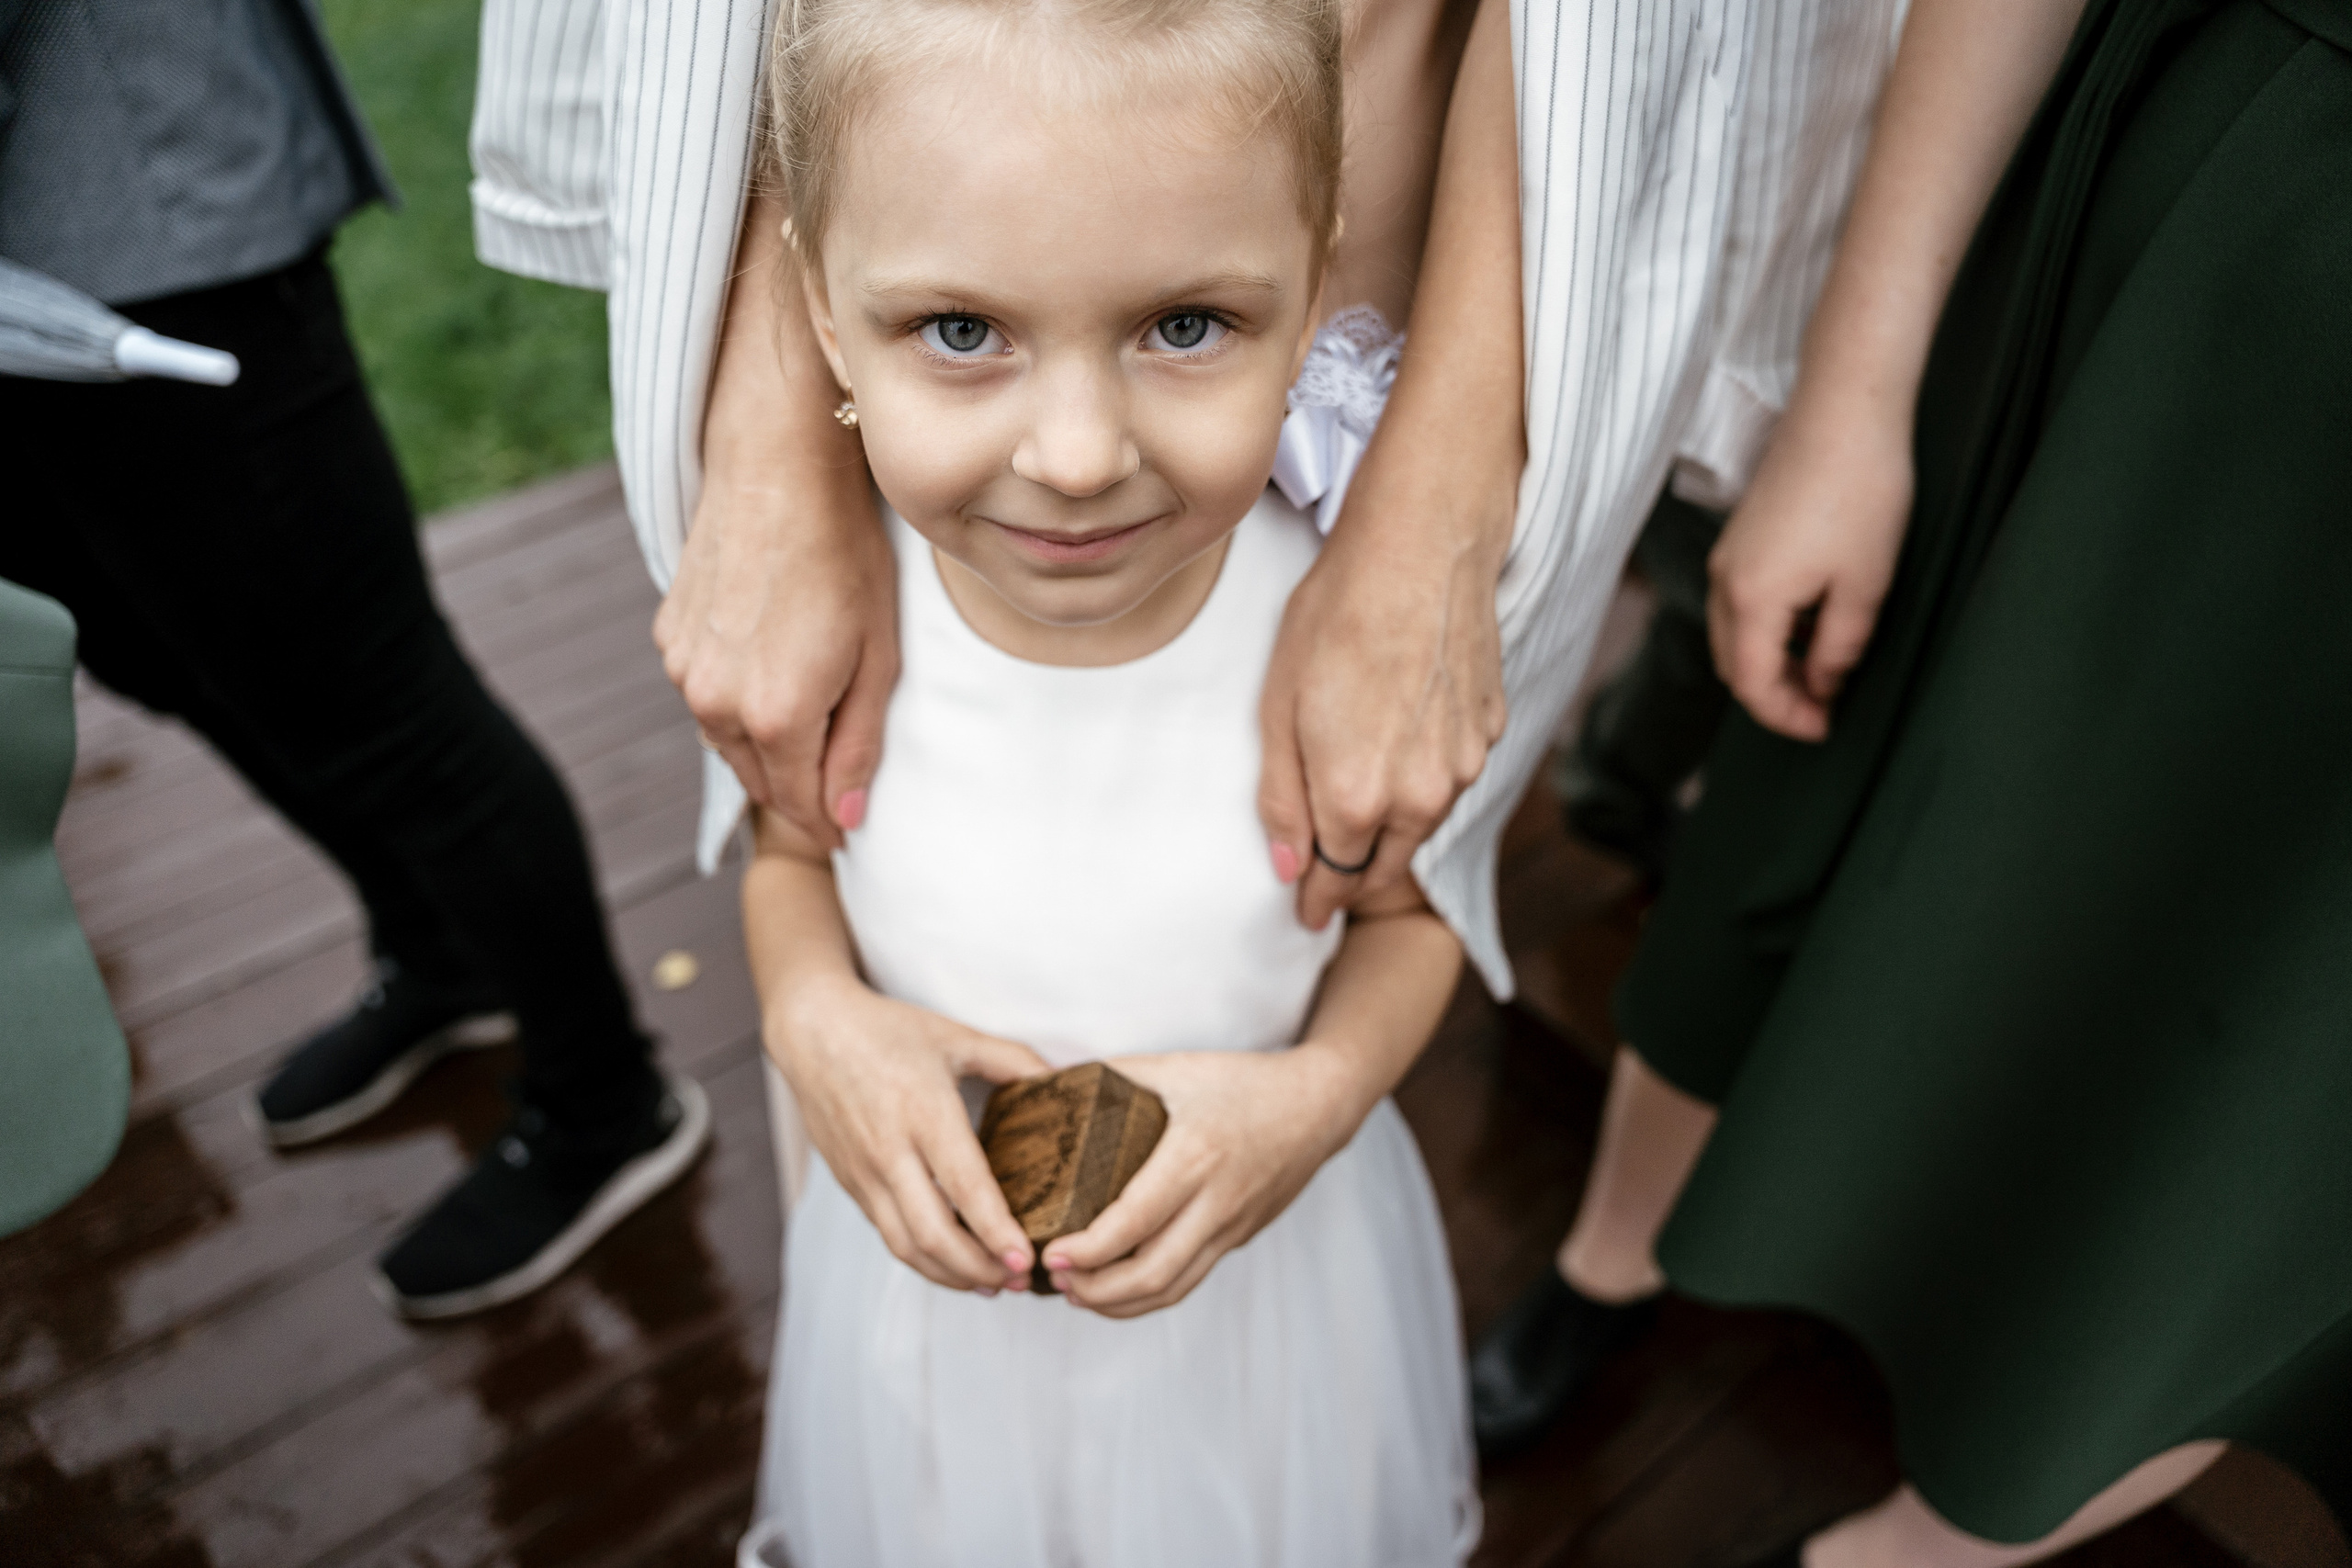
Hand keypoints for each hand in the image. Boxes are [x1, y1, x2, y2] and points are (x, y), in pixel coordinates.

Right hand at [656, 469, 896, 848]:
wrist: (778, 470)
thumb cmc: (845, 556)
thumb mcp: (879, 658)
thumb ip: (859, 746)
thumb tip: (848, 815)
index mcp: (774, 717)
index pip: (800, 804)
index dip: (828, 825)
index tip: (847, 831)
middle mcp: (715, 703)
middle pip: (758, 780)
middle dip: (796, 793)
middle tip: (833, 794)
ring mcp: (683, 670)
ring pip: (726, 740)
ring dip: (764, 749)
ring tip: (807, 734)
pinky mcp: (669, 637)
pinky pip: (705, 694)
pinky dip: (735, 702)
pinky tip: (768, 674)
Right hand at [766, 973, 1049, 1291]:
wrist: (813, 1031)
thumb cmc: (888, 1030)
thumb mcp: (957, 1036)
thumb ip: (1015, 1060)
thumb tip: (1062, 1082)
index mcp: (924, 1111)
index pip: (965, 1187)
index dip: (996, 1231)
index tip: (1026, 1259)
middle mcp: (890, 1150)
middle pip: (932, 1234)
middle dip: (979, 1269)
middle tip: (1019, 1280)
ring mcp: (865, 1172)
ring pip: (905, 1246)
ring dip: (950, 1275)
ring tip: (992, 1284)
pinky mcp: (850, 1183)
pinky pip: (887, 1233)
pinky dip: (922, 1258)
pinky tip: (953, 1262)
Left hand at [1043, 1046, 1369, 1317]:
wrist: (1319, 1105)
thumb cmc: (1242, 1081)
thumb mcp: (1175, 1068)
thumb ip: (1111, 1075)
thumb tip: (1046, 1083)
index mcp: (1194, 1157)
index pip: (1134, 1223)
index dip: (1087, 1251)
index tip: (1050, 1254)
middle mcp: (1216, 1201)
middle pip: (1153, 1274)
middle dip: (1095, 1290)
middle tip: (1054, 1279)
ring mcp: (1231, 1226)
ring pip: (1173, 1288)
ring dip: (1120, 1302)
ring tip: (1076, 1293)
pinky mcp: (1239, 1237)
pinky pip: (1190, 1278)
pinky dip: (1150, 1293)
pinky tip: (1117, 1286)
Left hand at [1258, 507, 1507, 930]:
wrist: (1422, 547)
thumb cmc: (1336, 615)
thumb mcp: (1278, 707)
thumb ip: (1282, 798)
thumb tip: (1289, 867)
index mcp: (1358, 797)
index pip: (1336, 878)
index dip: (1317, 900)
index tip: (1306, 914)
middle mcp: (1421, 796)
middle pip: (1383, 865)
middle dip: (1352, 877)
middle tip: (1327, 883)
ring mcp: (1464, 766)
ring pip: (1421, 824)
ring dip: (1390, 830)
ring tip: (1360, 819)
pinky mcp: (1490, 732)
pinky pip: (1450, 778)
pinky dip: (1423, 780)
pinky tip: (1402, 748)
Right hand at [1707, 392, 1912, 740]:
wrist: (1845, 412)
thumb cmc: (1862, 493)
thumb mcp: (1865, 586)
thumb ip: (1838, 648)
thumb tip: (1822, 683)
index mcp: (1751, 600)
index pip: (1752, 685)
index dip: (1786, 717)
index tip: (1825, 728)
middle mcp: (1725, 581)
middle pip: (1732, 664)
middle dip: (1772, 695)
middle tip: (1823, 708)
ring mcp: (1728, 555)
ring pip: (1732, 634)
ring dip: (1767, 662)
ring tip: (1819, 671)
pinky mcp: (1741, 536)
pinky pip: (1738, 602)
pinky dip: (1764, 629)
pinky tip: (1809, 624)